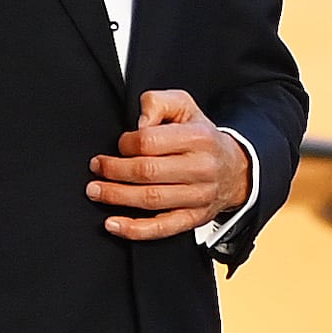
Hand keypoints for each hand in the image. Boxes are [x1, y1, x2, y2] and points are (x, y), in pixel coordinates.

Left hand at [91, 86, 245, 241]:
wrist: (236, 169)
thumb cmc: (202, 136)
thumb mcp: (185, 107)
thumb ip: (158, 103)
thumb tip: (139, 122)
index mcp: (199, 138)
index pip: (150, 141)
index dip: (126, 143)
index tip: (119, 145)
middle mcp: (202, 168)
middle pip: (147, 172)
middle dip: (113, 170)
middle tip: (96, 167)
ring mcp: (199, 196)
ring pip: (151, 199)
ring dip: (116, 197)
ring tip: (95, 190)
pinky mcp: (194, 218)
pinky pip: (162, 228)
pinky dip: (134, 229)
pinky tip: (113, 224)